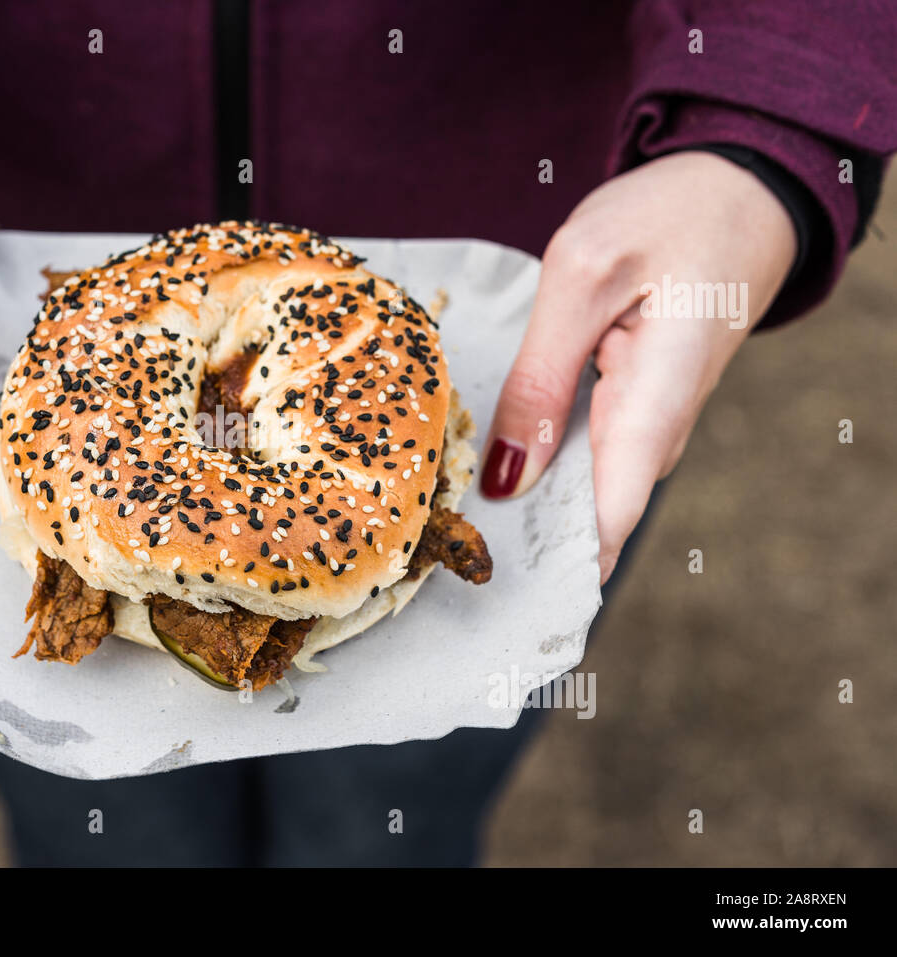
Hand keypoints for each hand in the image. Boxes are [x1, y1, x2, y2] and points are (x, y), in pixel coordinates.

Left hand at [479, 151, 796, 582]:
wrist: (740, 187)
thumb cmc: (669, 216)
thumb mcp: (581, 279)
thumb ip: (540, 380)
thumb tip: (510, 481)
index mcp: (658, 402)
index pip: (608, 520)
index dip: (551, 569)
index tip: (491, 604)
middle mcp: (662, 429)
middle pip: (591, 517)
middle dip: (524, 544)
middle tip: (441, 567)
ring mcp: (651, 422)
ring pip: (586, 490)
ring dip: (528, 509)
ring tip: (453, 533)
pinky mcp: (637, 407)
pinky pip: (589, 456)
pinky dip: (543, 468)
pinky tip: (493, 476)